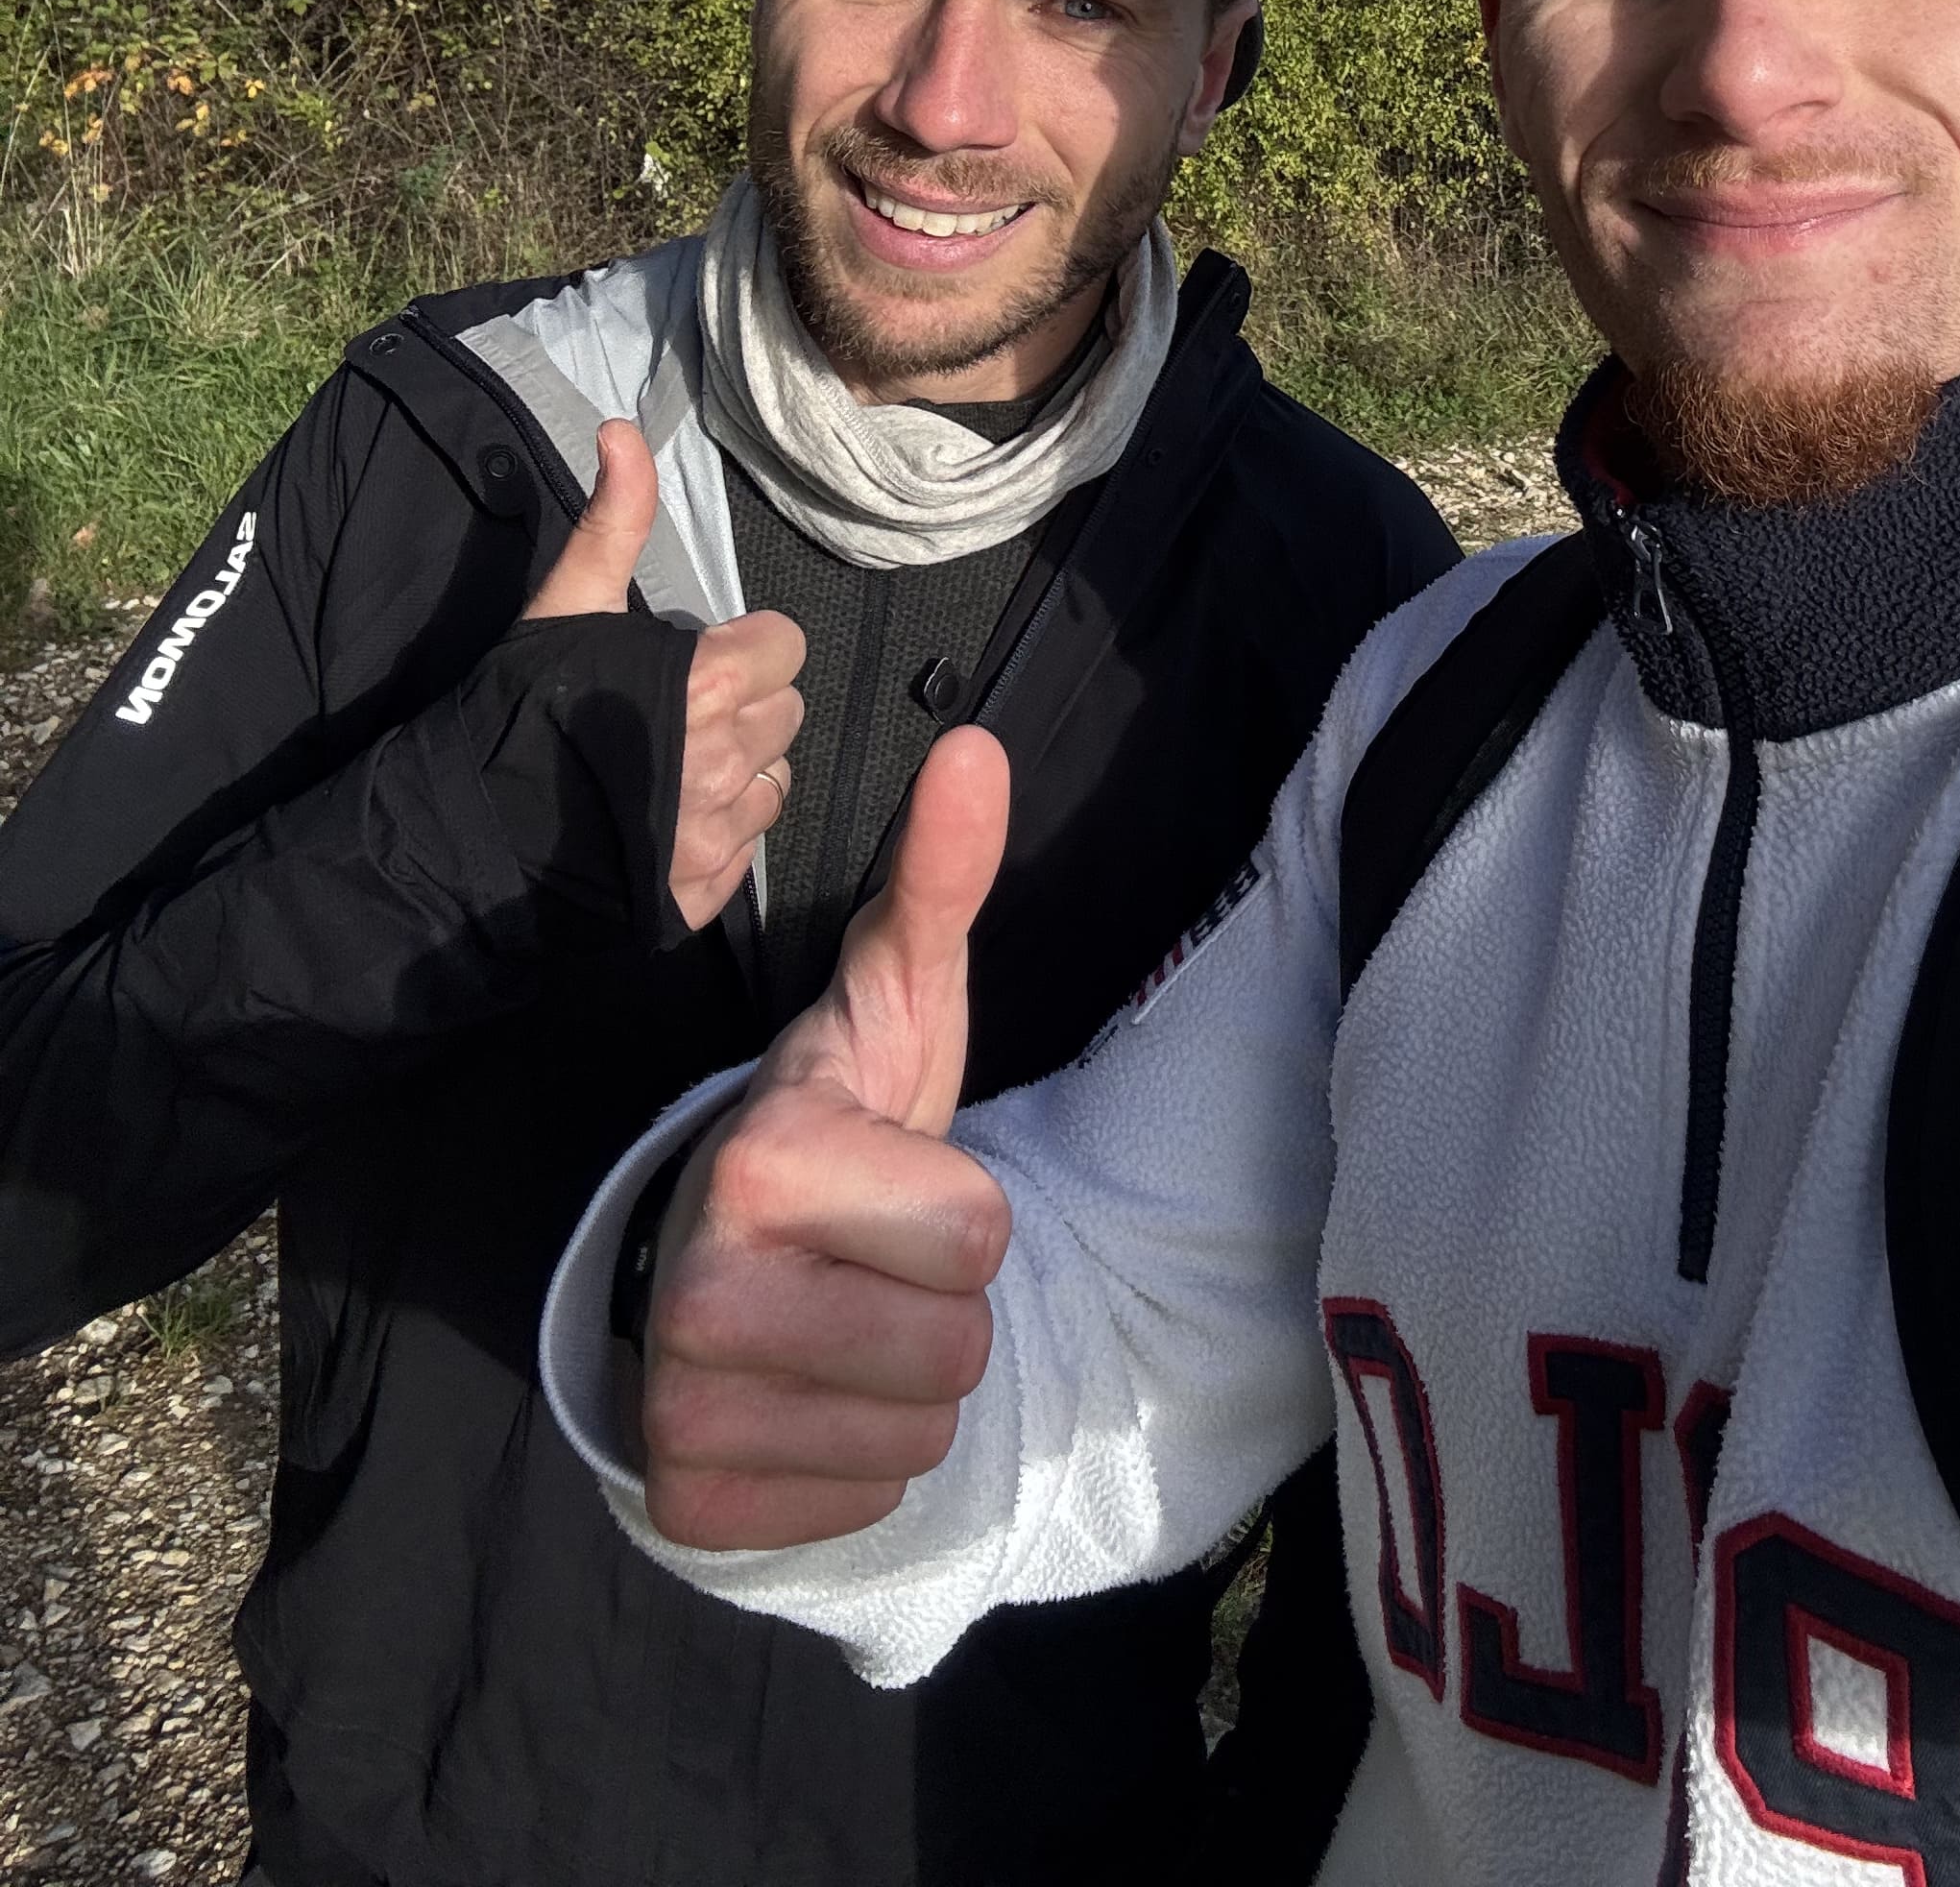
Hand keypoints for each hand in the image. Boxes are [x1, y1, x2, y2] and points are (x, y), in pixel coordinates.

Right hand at [524, 420, 806, 929]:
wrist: (455, 840)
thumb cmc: (514, 710)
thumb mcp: (564, 605)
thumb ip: (613, 520)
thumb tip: (622, 430)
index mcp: (712, 683)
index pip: (786, 647)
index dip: (746, 649)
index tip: (701, 659)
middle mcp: (728, 760)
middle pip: (785, 714)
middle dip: (745, 707)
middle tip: (681, 712)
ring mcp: (717, 834)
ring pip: (774, 783)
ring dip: (740, 773)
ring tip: (673, 768)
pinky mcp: (700, 893)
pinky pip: (746, 851)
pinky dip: (718, 836)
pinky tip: (663, 824)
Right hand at [642, 725, 1013, 1549]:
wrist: (709, 1261)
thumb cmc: (832, 1130)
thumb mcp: (893, 1008)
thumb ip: (938, 882)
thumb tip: (975, 750)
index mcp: (762, 1161)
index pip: (975, 1229)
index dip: (959, 1206)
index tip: (888, 1179)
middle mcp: (704, 1293)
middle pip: (955, 1348)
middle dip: (937, 1304)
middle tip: (868, 1260)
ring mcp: (686, 1409)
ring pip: (920, 1437)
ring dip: (902, 1387)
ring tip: (839, 1321)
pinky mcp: (690, 1503)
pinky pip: (861, 1507)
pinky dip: (852, 1463)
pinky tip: (804, 1396)